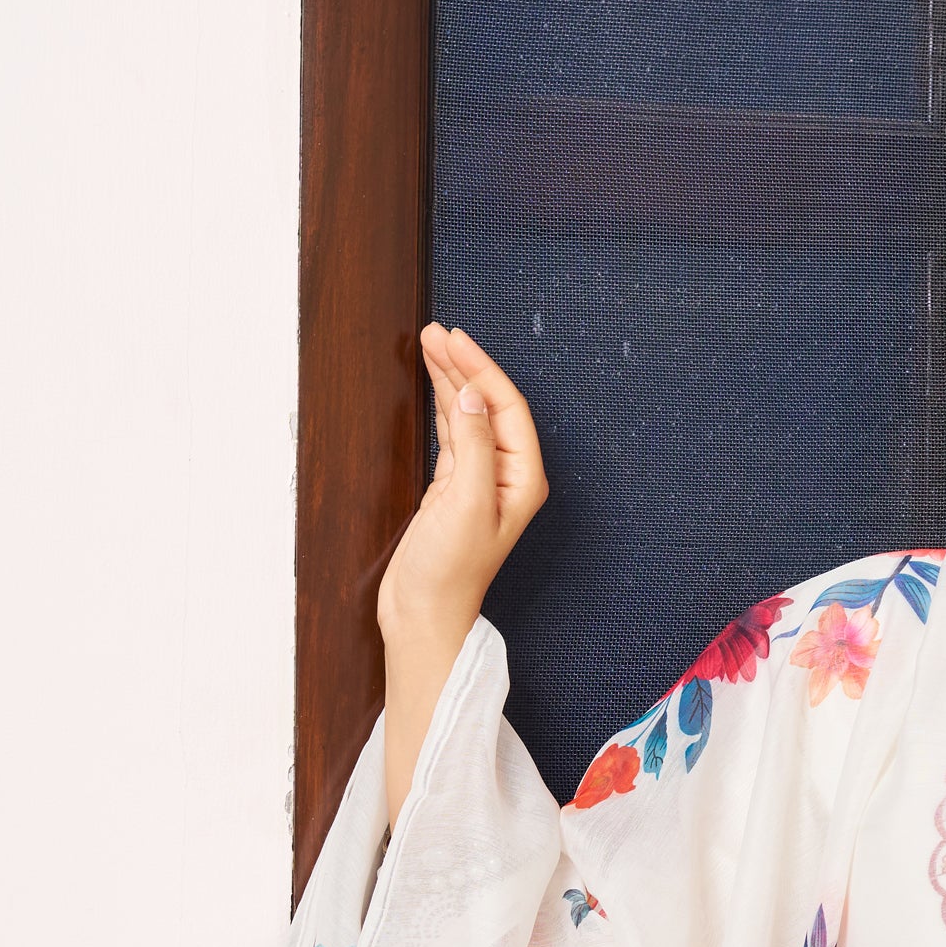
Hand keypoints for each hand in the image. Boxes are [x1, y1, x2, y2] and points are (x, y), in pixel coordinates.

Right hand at [376, 325, 548, 651]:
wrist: (423, 614)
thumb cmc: (449, 571)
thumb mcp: (465, 503)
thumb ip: (473, 446)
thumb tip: (470, 396)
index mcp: (523, 479)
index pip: (506, 407)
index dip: (481, 369)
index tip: (454, 338)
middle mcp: (507, 477)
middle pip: (488, 405)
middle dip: (464, 366)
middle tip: (435, 332)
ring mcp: (480, 480)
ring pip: (467, 415)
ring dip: (450, 379)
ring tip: (428, 343)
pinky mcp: (454, 487)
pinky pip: (451, 433)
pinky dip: (441, 405)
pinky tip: (434, 383)